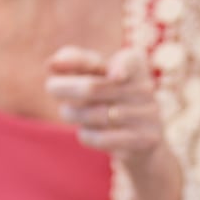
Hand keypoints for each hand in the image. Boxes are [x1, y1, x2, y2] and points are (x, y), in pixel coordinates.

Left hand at [45, 46, 171, 169]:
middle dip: (64, 88)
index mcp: (136, 63)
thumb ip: (76, 61)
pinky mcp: (145, 139)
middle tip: (51, 88)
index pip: (122, 60)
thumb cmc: (110, 97)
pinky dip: (86, 135)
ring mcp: (148, 115)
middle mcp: (145, 87)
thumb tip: (52, 64)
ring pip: (94, 115)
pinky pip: (102, 138)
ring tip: (69, 112)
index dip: (101, 64)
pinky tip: (86, 132)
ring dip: (72, 114)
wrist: (143, 140)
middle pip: (92, 88)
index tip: (83, 69)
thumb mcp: (97, 73)